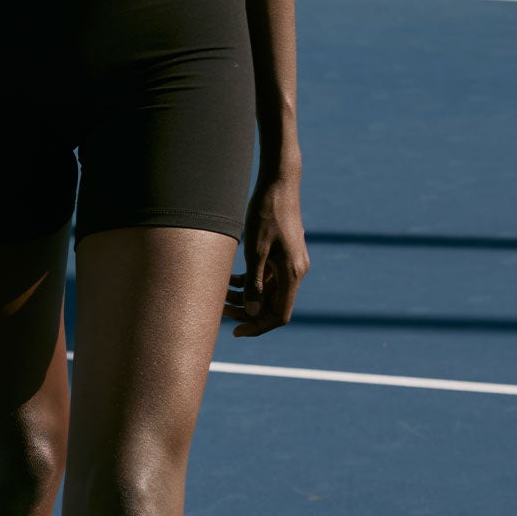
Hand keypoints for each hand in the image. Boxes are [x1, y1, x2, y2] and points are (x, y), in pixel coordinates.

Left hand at [223, 173, 308, 335]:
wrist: (279, 184)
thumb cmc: (266, 214)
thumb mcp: (255, 250)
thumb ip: (254, 283)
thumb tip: (251, 312)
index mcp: (292, 274)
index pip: (279, 315)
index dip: (258, 326)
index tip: (235, 331)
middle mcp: (295, 272)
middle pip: (272, 306)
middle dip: (246, 312)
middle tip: (221, 311)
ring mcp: (290, 264)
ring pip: (267, 292)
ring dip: (245, 297)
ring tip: (221, 295)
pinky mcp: (283, 255)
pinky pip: (267, 278)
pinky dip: (250, 282)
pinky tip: (230, 279)